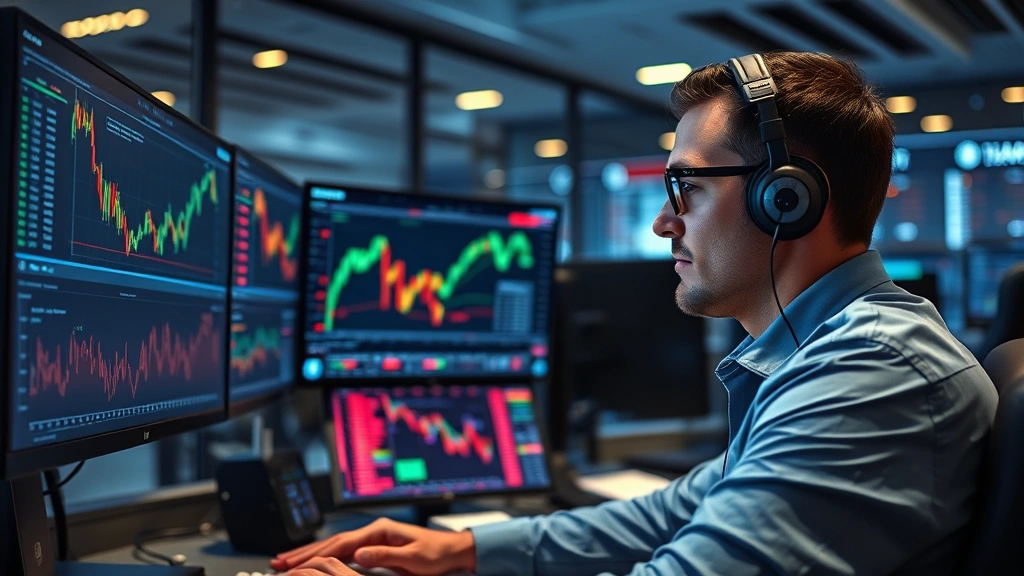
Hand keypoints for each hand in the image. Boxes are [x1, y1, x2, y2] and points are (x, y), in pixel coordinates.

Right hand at [270, 518, 475, 575]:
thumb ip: (386, 556)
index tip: (293, 563)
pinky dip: (326, 556)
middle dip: (304, 552)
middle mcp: (374, 530)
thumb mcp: (413, 558)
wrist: (453, 550)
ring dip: (310, 554)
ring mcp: (374, 536)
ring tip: (288, 561)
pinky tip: (315, 562)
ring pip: (334, 546)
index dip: (314, 554)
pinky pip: (344, 551)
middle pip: (331, 542)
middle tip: (278, 562)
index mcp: (380, 530)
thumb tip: (359, 554)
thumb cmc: (436, 554)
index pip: (340, 544)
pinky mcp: (376, 545)